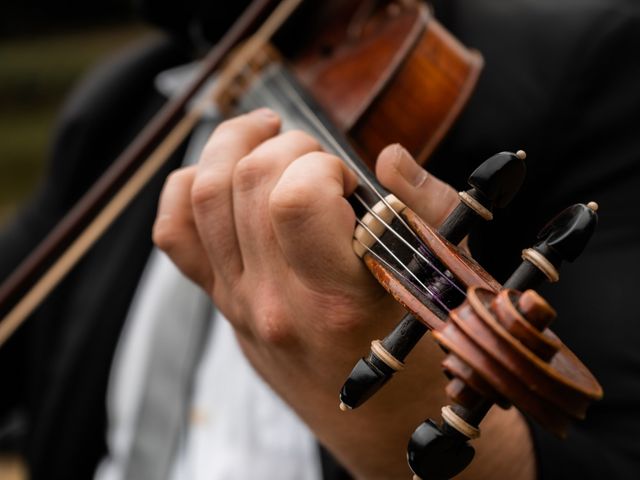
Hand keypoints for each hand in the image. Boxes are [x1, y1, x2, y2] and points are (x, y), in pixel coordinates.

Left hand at [153, 108, 533, 478]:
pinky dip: (188, 190)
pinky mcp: (225, 305)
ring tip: (268, 137)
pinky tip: (224, 176)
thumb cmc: (424, 361)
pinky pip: (175, 234)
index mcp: (338, 299)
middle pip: (245, 182)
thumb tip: (389, 155)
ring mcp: (240, 305)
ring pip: (203, 195)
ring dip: (233, 147)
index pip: (294, 198)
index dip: (322, 165)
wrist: (388, 430)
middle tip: (320, 162)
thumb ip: (424, 210)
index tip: (348, 180)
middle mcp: (275, 303)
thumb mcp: (445, 285)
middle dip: (285, 146)